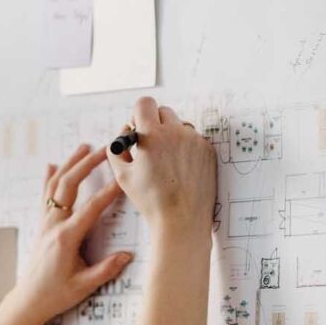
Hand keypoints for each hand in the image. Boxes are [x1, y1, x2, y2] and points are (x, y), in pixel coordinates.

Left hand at [0, 143, 135, 324]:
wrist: (29, 300)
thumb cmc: (56, 295)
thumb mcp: (84, 286)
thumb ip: (106, 270)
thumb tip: (127, 256)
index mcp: (66, 238)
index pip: (91, 208)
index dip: (108, 193)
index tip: (122, 179)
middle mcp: (53, 225)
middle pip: (69, 185)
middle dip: (86, 165)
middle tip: (103, 150)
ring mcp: (45, 223)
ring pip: (55, 184)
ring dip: (70, 164)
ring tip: (83, 147)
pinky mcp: (42, 225)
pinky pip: (45, 195)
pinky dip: (49, 178)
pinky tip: (52, 164)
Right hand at [108, 95, 216, 242]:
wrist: (181, 221)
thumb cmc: (150, 201)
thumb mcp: (123, 175)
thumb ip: (118, 148)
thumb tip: (126, 131)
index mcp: (152, 135)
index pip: (145, 103)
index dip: (139, 114)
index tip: (138, 127)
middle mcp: (176, 132)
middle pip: (163, 111)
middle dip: (155, 124)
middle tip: (151, 145)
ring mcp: (195, 141)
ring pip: (180, 126)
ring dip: (172, 136)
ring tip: (167, 162)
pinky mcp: (207, 151)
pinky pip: (194, 140)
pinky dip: (186, 150)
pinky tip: (181, 170)